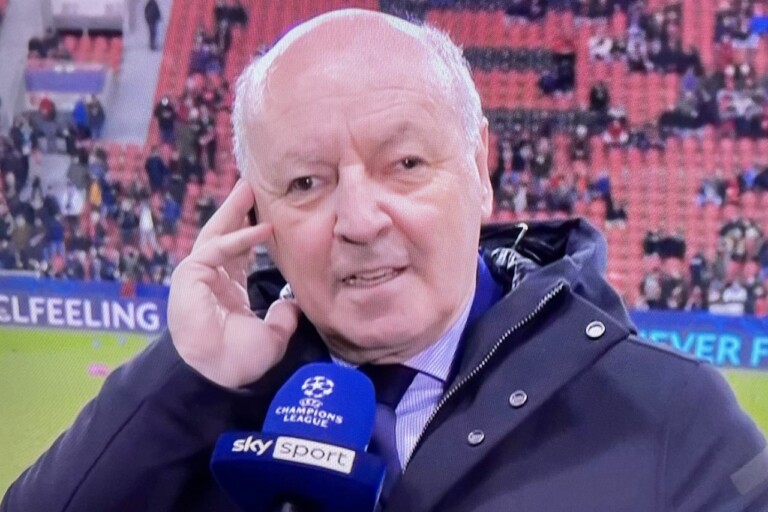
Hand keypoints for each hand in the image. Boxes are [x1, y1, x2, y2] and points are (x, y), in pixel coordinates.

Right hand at [167, 180, 300, 387]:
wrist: (218, 376)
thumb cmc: (239, 362)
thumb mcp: (272, 336)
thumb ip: (283, 318)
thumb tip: (293, 302)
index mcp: (226, 293)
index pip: (238, 256)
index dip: (250, 236)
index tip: (268, 219)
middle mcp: (210, 281)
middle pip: (224, 237)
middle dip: (237, 213)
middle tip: (251, 188)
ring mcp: (198, 277)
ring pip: (216, 236)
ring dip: (233, 212)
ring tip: (248, 188)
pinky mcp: (190, 276)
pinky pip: (216, 249)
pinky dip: (239, 237)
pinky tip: (261, 228)